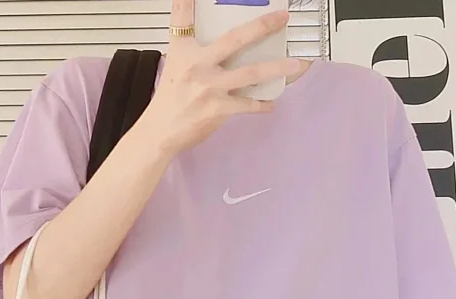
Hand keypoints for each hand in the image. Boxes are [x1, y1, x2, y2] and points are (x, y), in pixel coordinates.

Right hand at [142, 0, 301, 156]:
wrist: (161, 129)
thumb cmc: (170, 97)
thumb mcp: (174, 61)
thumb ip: (187, 40)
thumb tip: (200, 22)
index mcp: (186, 51)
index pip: (184, 18)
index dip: (188, 3)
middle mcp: (200, 66)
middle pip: (235, 39)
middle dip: (261, 27)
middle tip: (282, 18)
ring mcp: (211, 88)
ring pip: (250, 73)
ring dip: (276, 68)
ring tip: (295, 64)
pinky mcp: (219, 109)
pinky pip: (246, 104)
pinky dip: (261, 104)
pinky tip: (271, 103)